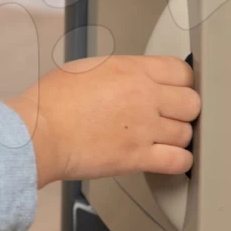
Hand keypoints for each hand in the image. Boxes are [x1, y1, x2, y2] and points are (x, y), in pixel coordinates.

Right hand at [4, 55, 201, 188]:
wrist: (38, 133)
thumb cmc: (51, 103)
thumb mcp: (88, 68)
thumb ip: (120, 72)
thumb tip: (133, 79)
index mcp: (131, 69)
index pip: (182, 71)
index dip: (183, 83)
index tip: (178, 90)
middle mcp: (143, 95)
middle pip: (192, 102)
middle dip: (184, 110)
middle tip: (172, 116)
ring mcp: (143, 128)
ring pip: (187, 133)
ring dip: (179, 137)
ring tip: (165, 139)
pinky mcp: (137, 157)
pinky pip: (179, 161)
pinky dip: (179, 162)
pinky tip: (169, 159)